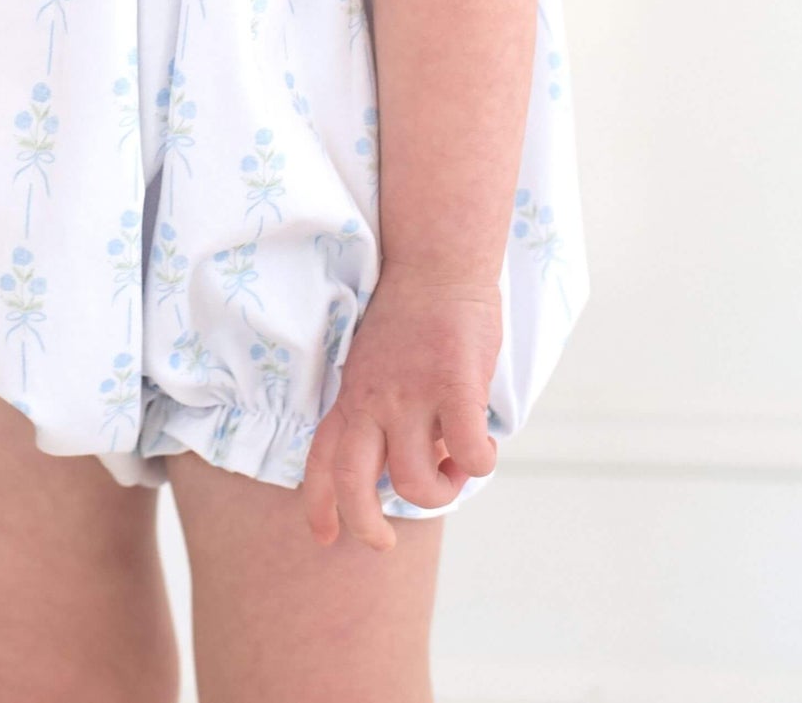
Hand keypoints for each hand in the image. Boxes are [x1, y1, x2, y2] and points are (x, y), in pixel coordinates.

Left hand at [300, 269, 501, 549]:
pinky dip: (478, 462)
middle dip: (365, 526)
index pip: (322, 459)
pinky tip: (482, 445)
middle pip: (354, 484)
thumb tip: (406, 459)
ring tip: (455, 464)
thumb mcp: (373, 361)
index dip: (319, 505)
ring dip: (441, 489)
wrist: (436, 258)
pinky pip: (468, 452)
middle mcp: (373, 399)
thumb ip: (378, 409)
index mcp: (352, 393)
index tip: (324, 537)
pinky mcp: (453, 385)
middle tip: (383, 542)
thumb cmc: (412, 310)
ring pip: (414, 482)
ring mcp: (411, 394)